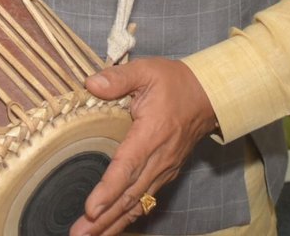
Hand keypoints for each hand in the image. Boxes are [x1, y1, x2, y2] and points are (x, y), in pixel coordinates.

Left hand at [70, 58, 218, 235]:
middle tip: (79, 235)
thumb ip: (118, 78)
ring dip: (114, 223)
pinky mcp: (165, 173)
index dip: (108, 190)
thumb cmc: (175, 82)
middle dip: (104, 218)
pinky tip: (112, 227)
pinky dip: (129, 217)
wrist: (209, 95)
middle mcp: (159, 159)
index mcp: (151, 134)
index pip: (127, 167)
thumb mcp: (147, 70)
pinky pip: (146, 200)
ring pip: (137, 203)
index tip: (91, 209)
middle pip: (129, 195)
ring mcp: (164, 169)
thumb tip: (91, 84)